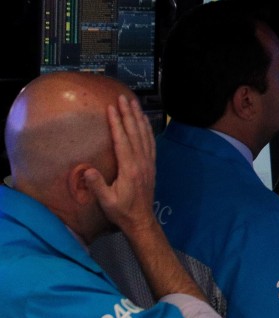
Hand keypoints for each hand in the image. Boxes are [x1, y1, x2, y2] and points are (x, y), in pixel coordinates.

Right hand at [83, 95, 157, 235]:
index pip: (122, 141)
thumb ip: (97, 185)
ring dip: (138, 117)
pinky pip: (150, 142)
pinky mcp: (151, 164)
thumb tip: (87, 170)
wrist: (141, 219)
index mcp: (129, 169)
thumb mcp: (106, 201)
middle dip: (128, 114)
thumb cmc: (121, 211)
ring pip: (144, 134)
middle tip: (122, 97)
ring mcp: (148, 162)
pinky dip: (147, 128)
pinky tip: (144, 120)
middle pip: (135, 133)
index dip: (117, 123)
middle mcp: (141, 162)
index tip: (111, 108)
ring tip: (133, 103)